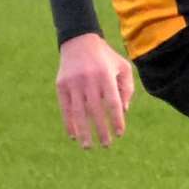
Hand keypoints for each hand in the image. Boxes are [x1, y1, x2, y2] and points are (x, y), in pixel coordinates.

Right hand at [55, 32, 134, 148]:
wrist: (79, 42)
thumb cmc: (106, 58)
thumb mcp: (123, 67)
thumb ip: (127, 88)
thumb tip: (123, 111)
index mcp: (106, 76)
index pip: (113, 103)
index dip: (117, 120)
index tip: (120, 133)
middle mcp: (88, 81)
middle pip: (96, 111)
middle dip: (102, 130)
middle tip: (107, 145)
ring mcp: (73, 84)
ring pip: (79, 112)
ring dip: (84, 131)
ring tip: (89, 147)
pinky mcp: (60, 86)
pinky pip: (65, 108)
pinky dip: (69, 123)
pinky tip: (73, 135)